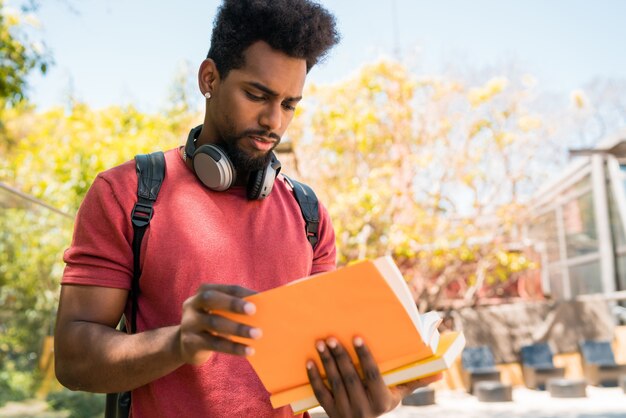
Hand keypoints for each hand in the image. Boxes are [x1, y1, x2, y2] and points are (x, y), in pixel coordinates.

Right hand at [178, 284, 259, 364]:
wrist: (188, 346)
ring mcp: (189, 323)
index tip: (260, 297)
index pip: (225, 288)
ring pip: (213, 323)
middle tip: (254, 310)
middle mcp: (192, 304)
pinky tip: (248, 350)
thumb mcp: (221, 312)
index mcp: (203, 291)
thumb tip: (265, 309)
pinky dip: (233, 347)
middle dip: (233, 304)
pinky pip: (214, 344)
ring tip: (257, 334)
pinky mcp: (190, 342)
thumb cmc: (214, 323)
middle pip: (210, 299)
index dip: (242, 293)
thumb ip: (237, 308)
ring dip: (237, 328)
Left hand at [306, 337, 441, 417]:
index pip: (372, 375)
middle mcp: (363, 408)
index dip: (364, 355)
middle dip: (340, 356)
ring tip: (321, 343)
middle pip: (350, 378)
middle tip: (332, 336)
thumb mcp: (398, 395)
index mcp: (381, 401)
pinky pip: (320, 393)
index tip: (356, 336)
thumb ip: (415, 381)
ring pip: (335, 383)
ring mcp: (345, 411)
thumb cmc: (382, 403)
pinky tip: (309, 361)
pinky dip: (314, 377)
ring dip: (326, 362)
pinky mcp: (330, 411)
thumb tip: (440, 373)